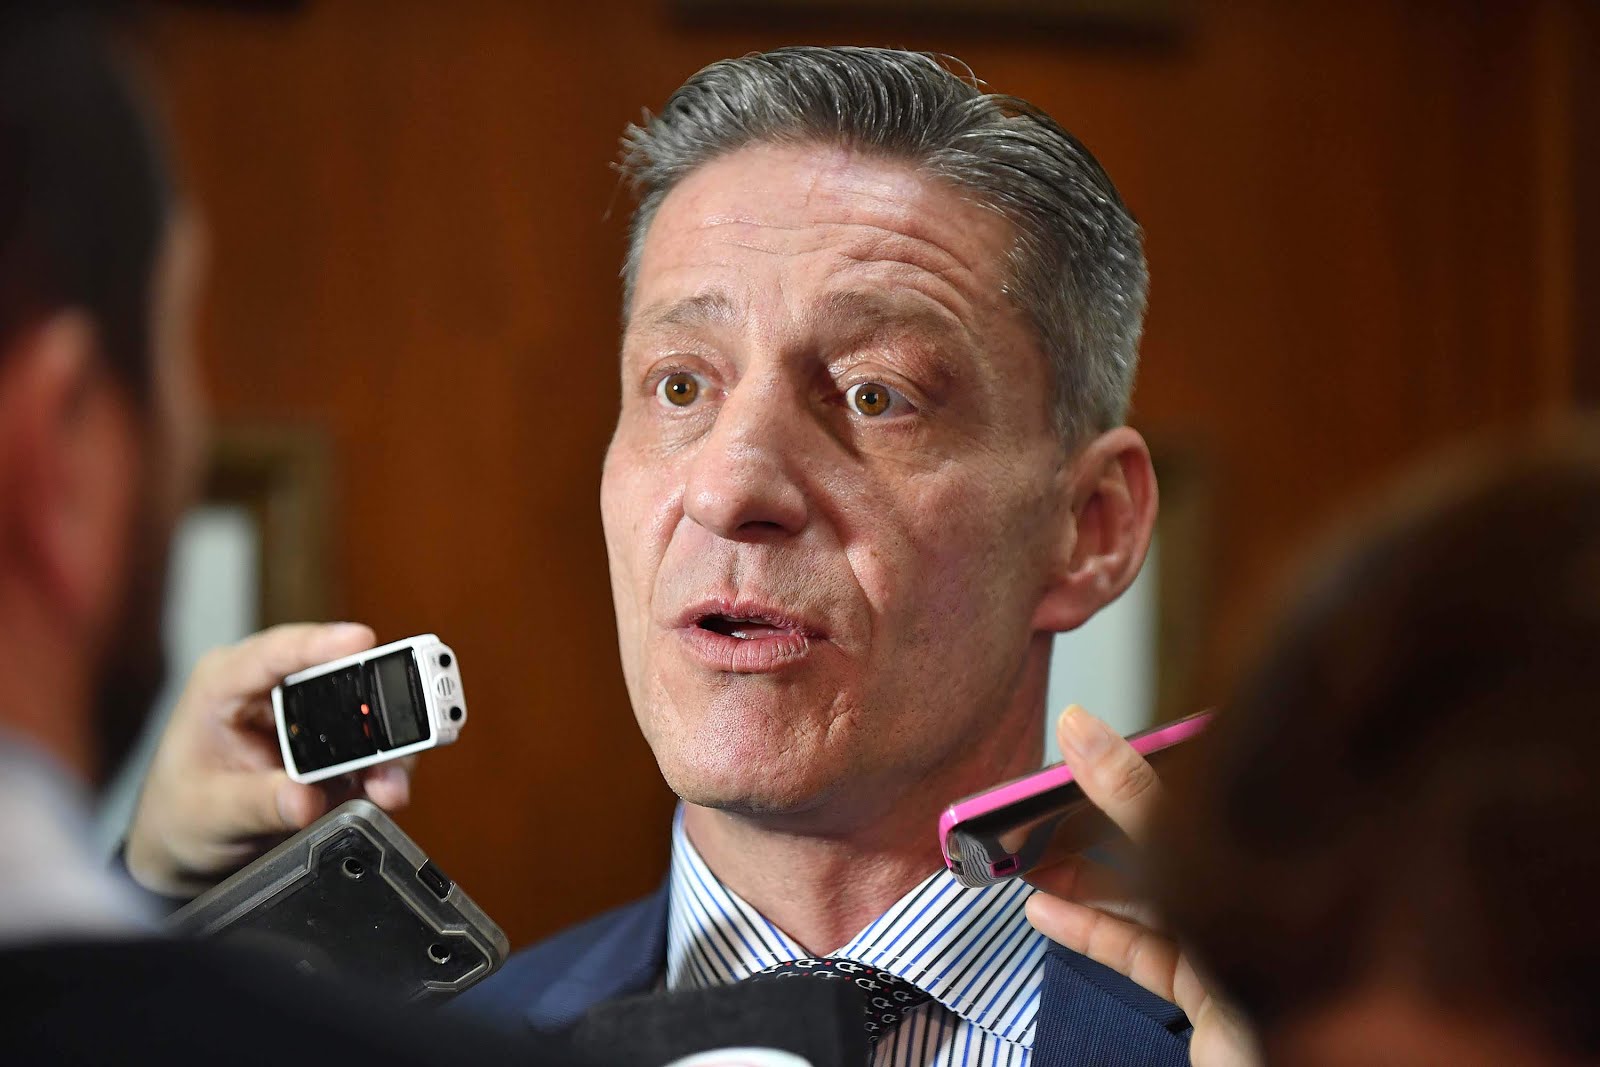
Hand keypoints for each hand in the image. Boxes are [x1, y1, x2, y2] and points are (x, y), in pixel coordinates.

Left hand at [125, 623, 412, 896]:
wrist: (189, 847)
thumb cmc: (181, 814)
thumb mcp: (208, 812)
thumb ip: (256, 804)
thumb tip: (305, 799)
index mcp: (226, 684)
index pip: (275, 652)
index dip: (320, 642)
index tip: (360, 640)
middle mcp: (275, 692)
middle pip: (335, 677)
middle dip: (371, 702)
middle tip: (399, 721)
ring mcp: (309, 720)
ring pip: (363, 716)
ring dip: (386, 747)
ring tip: (389, 781)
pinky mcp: (334, 751)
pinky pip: (371, 753)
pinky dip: (385, 772)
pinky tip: (385, 791)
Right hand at [1024, 705, 1258, 1066]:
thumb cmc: (1284, 970)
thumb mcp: (1199, 867)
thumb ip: (1139, 800)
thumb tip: (1081, 729)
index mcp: (1280, 837)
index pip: (1203, 774)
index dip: (1141, 756)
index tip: (1083, 742)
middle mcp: (1262, 881)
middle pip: (1166, 833)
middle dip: (1097, 820)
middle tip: (1040, 807)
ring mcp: (1234, 936)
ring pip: (1148, 894)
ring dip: (1082, 876)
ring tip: (1028, 861)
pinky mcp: (1210, 987)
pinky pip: (1142, 949)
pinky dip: (1091, 929)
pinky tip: (1045, 912)